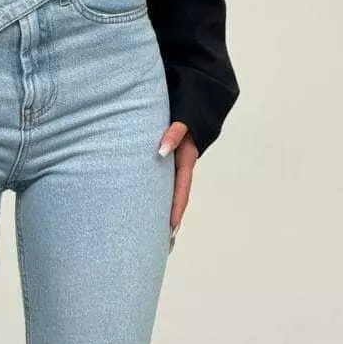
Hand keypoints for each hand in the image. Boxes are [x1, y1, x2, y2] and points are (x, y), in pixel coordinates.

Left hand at [157, 122, 198, 239]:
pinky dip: (156, 198)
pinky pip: (162, 185)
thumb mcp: (182, 121)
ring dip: (164, 211)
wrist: (194, 103)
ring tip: (155, 233)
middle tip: (163, 240)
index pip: (182, 192)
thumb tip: (162, 151)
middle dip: (170, 219)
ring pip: (169, 194)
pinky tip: (148, 209)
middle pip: (176, 199)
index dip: (176, 210)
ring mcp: (174, 168)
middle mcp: (182, 168)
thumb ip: (174, 134)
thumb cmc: (186, 112)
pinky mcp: (167, 164)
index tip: (170, 227)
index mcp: (187, 162)